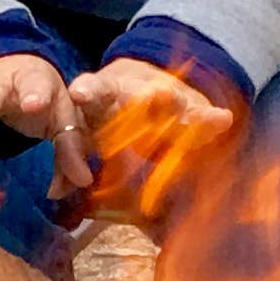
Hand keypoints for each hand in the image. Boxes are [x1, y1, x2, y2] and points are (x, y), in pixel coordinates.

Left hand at [67, 57, 233, 215]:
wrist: (143, 87)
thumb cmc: (108, 120)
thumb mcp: (85, 134)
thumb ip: (71, 161)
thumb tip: (55, 193)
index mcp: (103, 95)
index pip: (94, 90)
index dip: (88, 91)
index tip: (81, 92)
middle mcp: (136, 91)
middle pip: (144, 95)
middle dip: (152, 99)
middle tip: (159, 96)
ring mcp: (166, 98)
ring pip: (177, 103)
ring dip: (187, 111)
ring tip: (205, 115)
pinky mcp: (190, 107)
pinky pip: (200, 115)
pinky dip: (211, 120)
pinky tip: (224, 119)